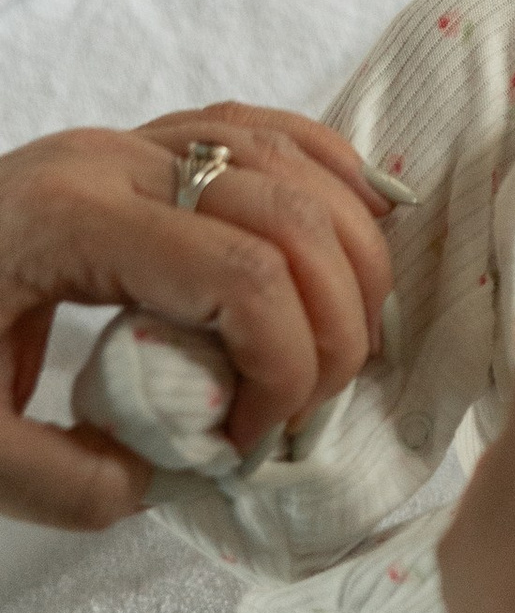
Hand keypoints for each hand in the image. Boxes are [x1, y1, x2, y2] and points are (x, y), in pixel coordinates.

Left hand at [0, 111, 394, 528]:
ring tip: (339, 342)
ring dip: (348, 255)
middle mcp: (111, 159)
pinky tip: (355, 237)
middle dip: (334, 323)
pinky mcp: (142, 142)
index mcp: (67, 220)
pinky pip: (268, 130)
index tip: (248, 440)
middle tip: (304, 406)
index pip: (240, 276)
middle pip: (290, 216)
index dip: (283, 365)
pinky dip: (331, 178)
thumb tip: (165, 474)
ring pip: (293, 160)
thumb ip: (62, 482)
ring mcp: (129, 139)